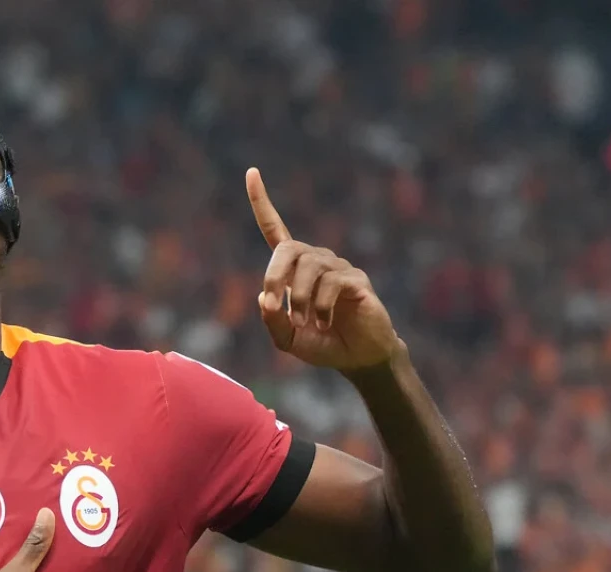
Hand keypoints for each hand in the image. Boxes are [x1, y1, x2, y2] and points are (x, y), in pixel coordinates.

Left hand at [246, 168, 402, 370]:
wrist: (358, 359)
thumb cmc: (322, 344)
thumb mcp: (287, 339)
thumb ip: (272, 321)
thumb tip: (262, 297)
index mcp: (294, 270)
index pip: (274, 228)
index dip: (261, 202)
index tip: (251, 173)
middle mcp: (316, 260)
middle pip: (288, 248)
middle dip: (274, 276)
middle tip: (271, 304)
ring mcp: (338, 267)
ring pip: (309, 267)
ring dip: (299, 299)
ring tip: (306, 323)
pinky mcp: (356, 279)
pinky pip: (331, 282)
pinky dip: (321, 306)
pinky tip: (325, 322)